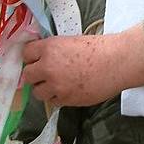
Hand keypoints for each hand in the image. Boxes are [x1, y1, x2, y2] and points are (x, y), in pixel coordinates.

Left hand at [22, 24, 143, 106]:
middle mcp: (48, 67)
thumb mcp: (71, 42)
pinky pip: (53, 101)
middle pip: (28, 75)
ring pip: (38, 92)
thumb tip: (44, 58)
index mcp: (49, 48)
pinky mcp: (66, 99)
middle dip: (36, 75)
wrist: (117, 62)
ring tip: (58, 85)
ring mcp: (56, 85)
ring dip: (45, 89)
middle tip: (47, 74)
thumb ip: (54, 51)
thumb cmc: (100, 48)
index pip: (26, 54)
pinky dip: (58, 97)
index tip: (38, 60)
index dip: (33, 57)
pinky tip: (69, 91)